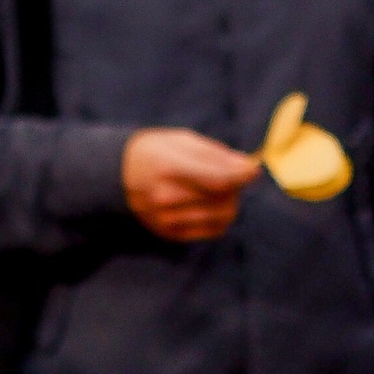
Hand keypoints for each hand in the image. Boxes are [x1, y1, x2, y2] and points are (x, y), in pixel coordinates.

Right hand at [123, 127, 259, 242]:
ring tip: (217, 189)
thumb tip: (249, 166)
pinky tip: (209, 204)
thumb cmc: (156, 151)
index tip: (254, 169)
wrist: (118, 175)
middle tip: (228, 175)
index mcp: (168, 167)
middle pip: (223, 200)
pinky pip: (212, 230)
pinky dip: (219, 217)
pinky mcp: (169, 233)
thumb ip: (217, 154)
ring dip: (228, 202)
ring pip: (222, 217)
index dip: (242, 175)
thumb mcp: (182, 140)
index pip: (218, 179)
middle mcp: (165, 197)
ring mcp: (166, 219)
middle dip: (235, 187)